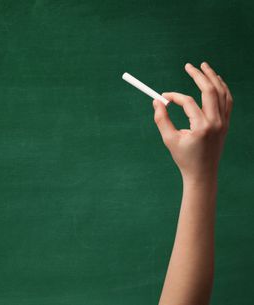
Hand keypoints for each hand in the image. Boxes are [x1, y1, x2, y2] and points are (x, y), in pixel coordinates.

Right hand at [152, 62, 232, 182]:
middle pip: (210, 90)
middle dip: (199, 75)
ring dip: (214, 78)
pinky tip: (215, 82)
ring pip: (222, 93)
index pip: (187, 102)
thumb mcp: (169, 139)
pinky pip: (227, 101)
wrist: (202, 173)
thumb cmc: (184, 158)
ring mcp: (224, 122)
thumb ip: (161, 119)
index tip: (162, 96)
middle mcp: (216, 122)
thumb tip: (157, 101)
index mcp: (201, 127)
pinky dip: (222, 89)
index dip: (173, 96)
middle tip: (188, 65)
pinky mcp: (226, 124)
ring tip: (204, 67)